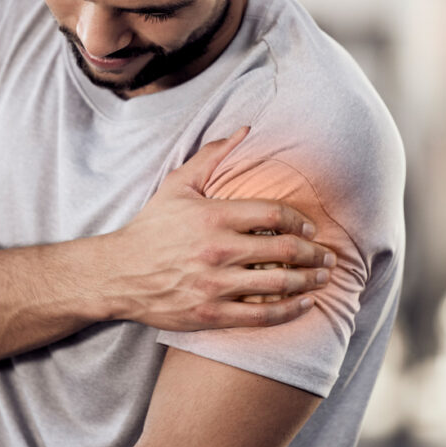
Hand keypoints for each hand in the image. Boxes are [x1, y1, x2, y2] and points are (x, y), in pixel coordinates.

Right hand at [104, 127, 335, 330]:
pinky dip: (290, 311)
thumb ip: (212, 156)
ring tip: (321, 278)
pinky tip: (303, 304)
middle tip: (327, 256)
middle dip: (315, 254)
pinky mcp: (211, 314)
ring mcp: (215, 284)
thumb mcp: (177, 185)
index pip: (275, 214)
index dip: (301, 221)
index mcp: (214, 216)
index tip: (311, 228)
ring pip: (279, 284)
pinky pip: (262, 316)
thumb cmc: (150, 228)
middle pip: (285, 250)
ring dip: (309, 282)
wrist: (117, 273)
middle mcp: (218, 250)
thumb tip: (245, 130)